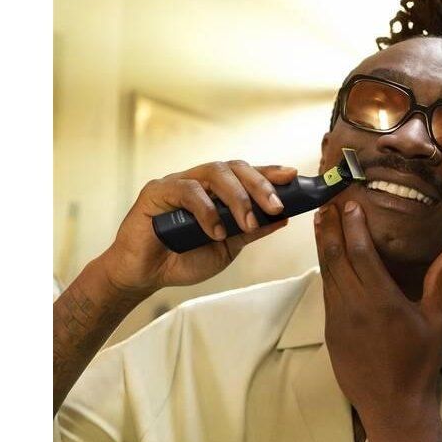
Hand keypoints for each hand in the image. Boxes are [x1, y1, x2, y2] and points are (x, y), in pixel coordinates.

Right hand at [98, 160, 297, 295]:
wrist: (147, 274)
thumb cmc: (184, 258)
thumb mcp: (227, 247)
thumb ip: (250, 231)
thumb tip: (282, 218)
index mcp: (217, 192)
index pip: (247, 174)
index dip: (270, 172)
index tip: (294, 175)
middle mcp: (200, 181)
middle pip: (234, 167)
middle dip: (260, 184)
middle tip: (276, 206)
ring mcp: (178, 182)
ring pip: (214, 172)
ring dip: (237, 197)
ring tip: (248, 222)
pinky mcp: (157, 191)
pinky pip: (187, 191)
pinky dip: (206, 210)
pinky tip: (215, 231)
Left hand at [313, 200, 441, 434]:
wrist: (393, 404)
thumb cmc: (419, 363)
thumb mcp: (435, 321)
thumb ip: (439, 281)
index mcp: (382, 300)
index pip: (360, 252)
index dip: (353, 225)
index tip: (350, 204)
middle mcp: (355, 306)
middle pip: (336, 257)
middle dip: (331, 228)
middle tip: (327, 203)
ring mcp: (338, 319)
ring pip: (327, 274)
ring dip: (323, 246)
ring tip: (321, 222)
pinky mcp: (330, 332)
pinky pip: (326, 294)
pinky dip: (326, 271)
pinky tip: (327, 259)